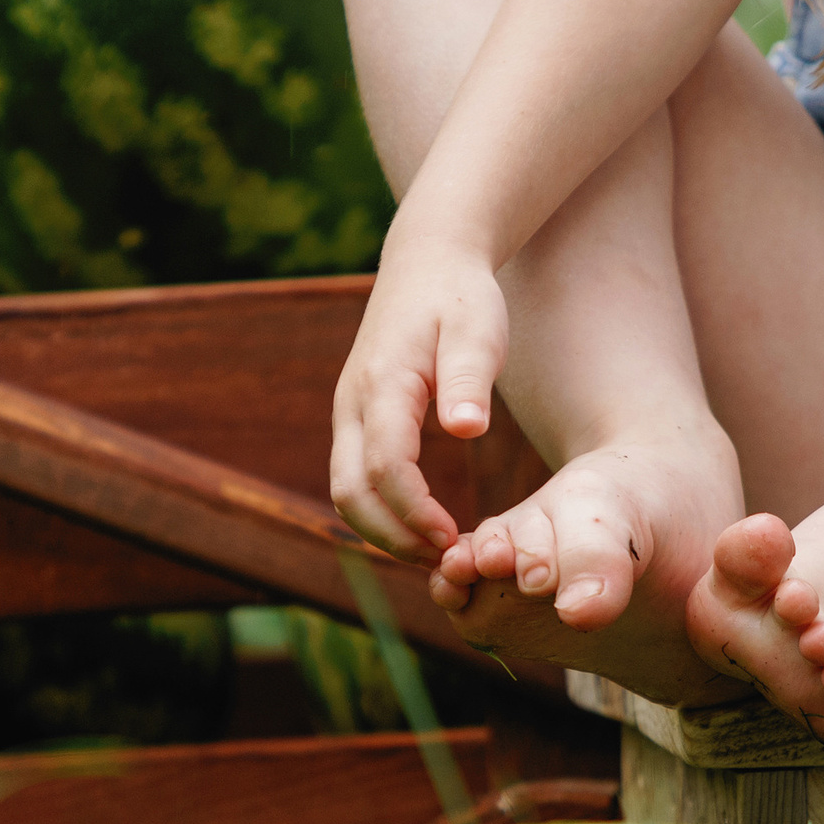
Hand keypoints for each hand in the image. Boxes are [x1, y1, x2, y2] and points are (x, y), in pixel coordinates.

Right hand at [329, 234, 509, 562]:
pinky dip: (383, 512)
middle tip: (445, 561)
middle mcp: (352, 404)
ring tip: (438, 552)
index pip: (384, 467)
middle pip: (350, 492)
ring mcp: (349, 413)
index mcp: (382, 384)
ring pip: (346, 492)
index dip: (414, 512)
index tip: (453, 538)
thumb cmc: (461, 296)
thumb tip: (466, 429)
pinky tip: (426, 526)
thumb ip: (469, 379)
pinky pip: (355, 479)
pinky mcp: (357, 420)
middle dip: (392, 536)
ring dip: (384, 531)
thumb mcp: (477, 328)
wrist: (428, 262)